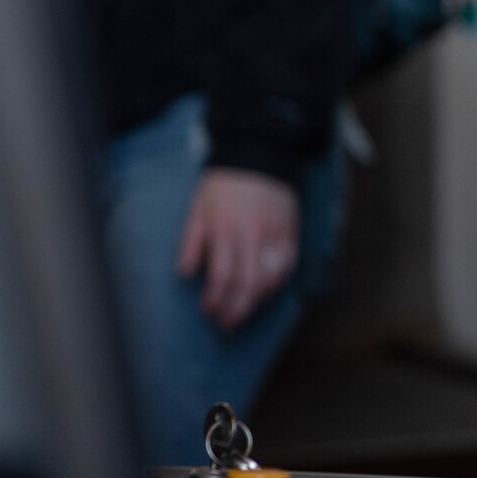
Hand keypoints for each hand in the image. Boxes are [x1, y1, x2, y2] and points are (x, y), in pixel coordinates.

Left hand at [176, 168, 300, 330]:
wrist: (259, 152)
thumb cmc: (223, 183)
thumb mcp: (197, 208)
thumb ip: (191, 242)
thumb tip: (185, 274)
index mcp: (226, 229)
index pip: (222, 276)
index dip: (214, 299)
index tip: (207, 311)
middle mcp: (253, 235)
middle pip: (248, 284)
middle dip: (235, 310)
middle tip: (226, 324)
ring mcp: (275, 234)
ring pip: (270, 279)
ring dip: (256, 301)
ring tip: (243, 312)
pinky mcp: (291, 231)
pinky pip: (288, 265)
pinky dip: (277, 283)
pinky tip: (266, 292)